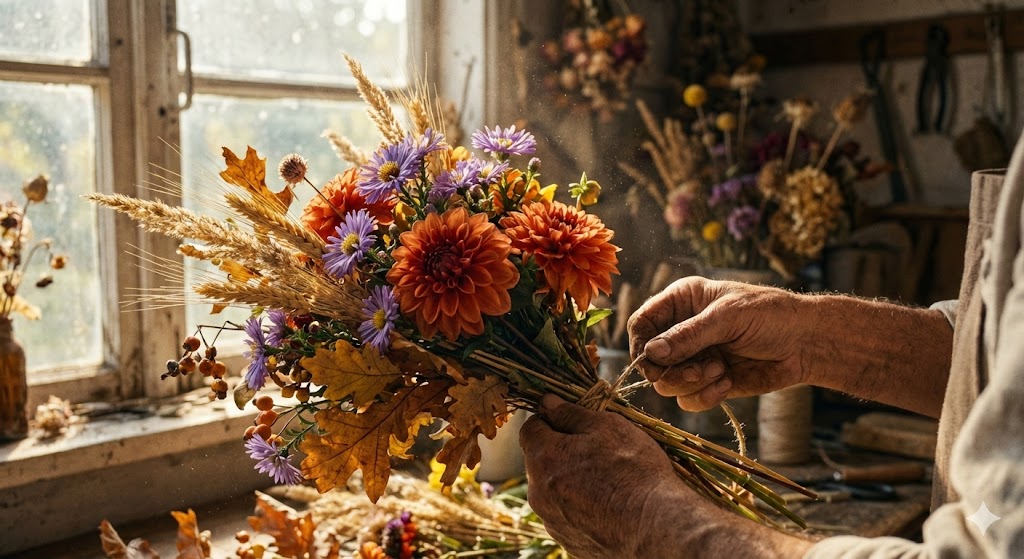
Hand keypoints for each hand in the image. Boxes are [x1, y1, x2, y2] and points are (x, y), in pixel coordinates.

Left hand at [518, 394, 694, 558]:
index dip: (550, 419)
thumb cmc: (634, 471)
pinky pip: (566, 515)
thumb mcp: (607, 428)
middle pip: (540, 460)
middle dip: (561, 450)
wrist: (656, 529)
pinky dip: (580, 506)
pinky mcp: (567, 541)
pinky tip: (607, 505)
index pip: (530, 428)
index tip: (572, 420)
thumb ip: (571, 413)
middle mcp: (538, 493)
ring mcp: (551, 521)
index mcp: (543, 459)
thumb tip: (547, 402)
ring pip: (552, 490)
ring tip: (606, 480)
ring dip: (569, 479)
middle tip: (596, 450)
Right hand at [627, 277, 811, 410]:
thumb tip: (650, 353)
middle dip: (672, 369)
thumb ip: (688, 336)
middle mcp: (682, 330)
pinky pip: (688, 400)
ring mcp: (694, 358)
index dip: (640, 345)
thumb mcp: (727, 318)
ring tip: (721, 371)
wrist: (807, 344)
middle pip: (650, 360)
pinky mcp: (708, 382)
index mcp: (682, 302)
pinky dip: (705, 396)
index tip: (652, 364)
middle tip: (697, 369)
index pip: (642, 324)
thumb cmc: (770, 316)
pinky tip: (727, 384)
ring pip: (667, 383)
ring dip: (692, 382)